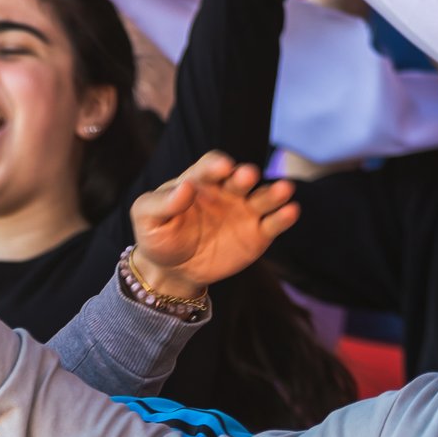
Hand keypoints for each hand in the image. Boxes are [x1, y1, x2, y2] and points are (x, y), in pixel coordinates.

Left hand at [129, 152, 299, 296]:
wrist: (172, 270)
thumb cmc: (158, 237)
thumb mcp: (147, 218)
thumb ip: (162, 202)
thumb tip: (185, 187)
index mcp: (200, 181)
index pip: (212, 165)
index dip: (217, 165)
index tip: (222, 168)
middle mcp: (227, 191)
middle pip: (241, 178)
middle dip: (245, 176)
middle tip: (246, 177)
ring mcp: (245, 211)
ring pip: (264, 197)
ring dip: (274, 192)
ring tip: (283, 191)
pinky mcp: (258, 234)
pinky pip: (274, 222)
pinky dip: (284, 216)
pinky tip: (290, 212)